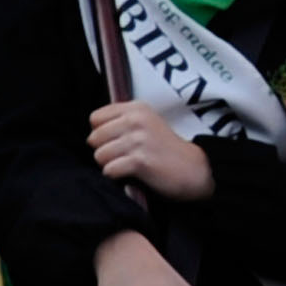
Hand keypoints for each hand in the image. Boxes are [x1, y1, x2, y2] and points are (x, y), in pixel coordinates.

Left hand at [87, 99, 216, 203]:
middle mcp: (137, 120)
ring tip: (127, 165)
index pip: (95, 118)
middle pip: (94, 138)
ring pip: (99, 155)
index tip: (117, 141)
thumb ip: (120, 122)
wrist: (193, 170)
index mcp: (136, 108)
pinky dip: (116, 177)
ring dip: (110, 165)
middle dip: (103, 151)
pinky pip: (109, 170)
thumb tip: (92, 134)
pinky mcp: (141, 160)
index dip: (101, 132)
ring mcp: (139, 140)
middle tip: (123, 156)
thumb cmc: (164, 150)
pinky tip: (131, 175)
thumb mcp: (146, 124)